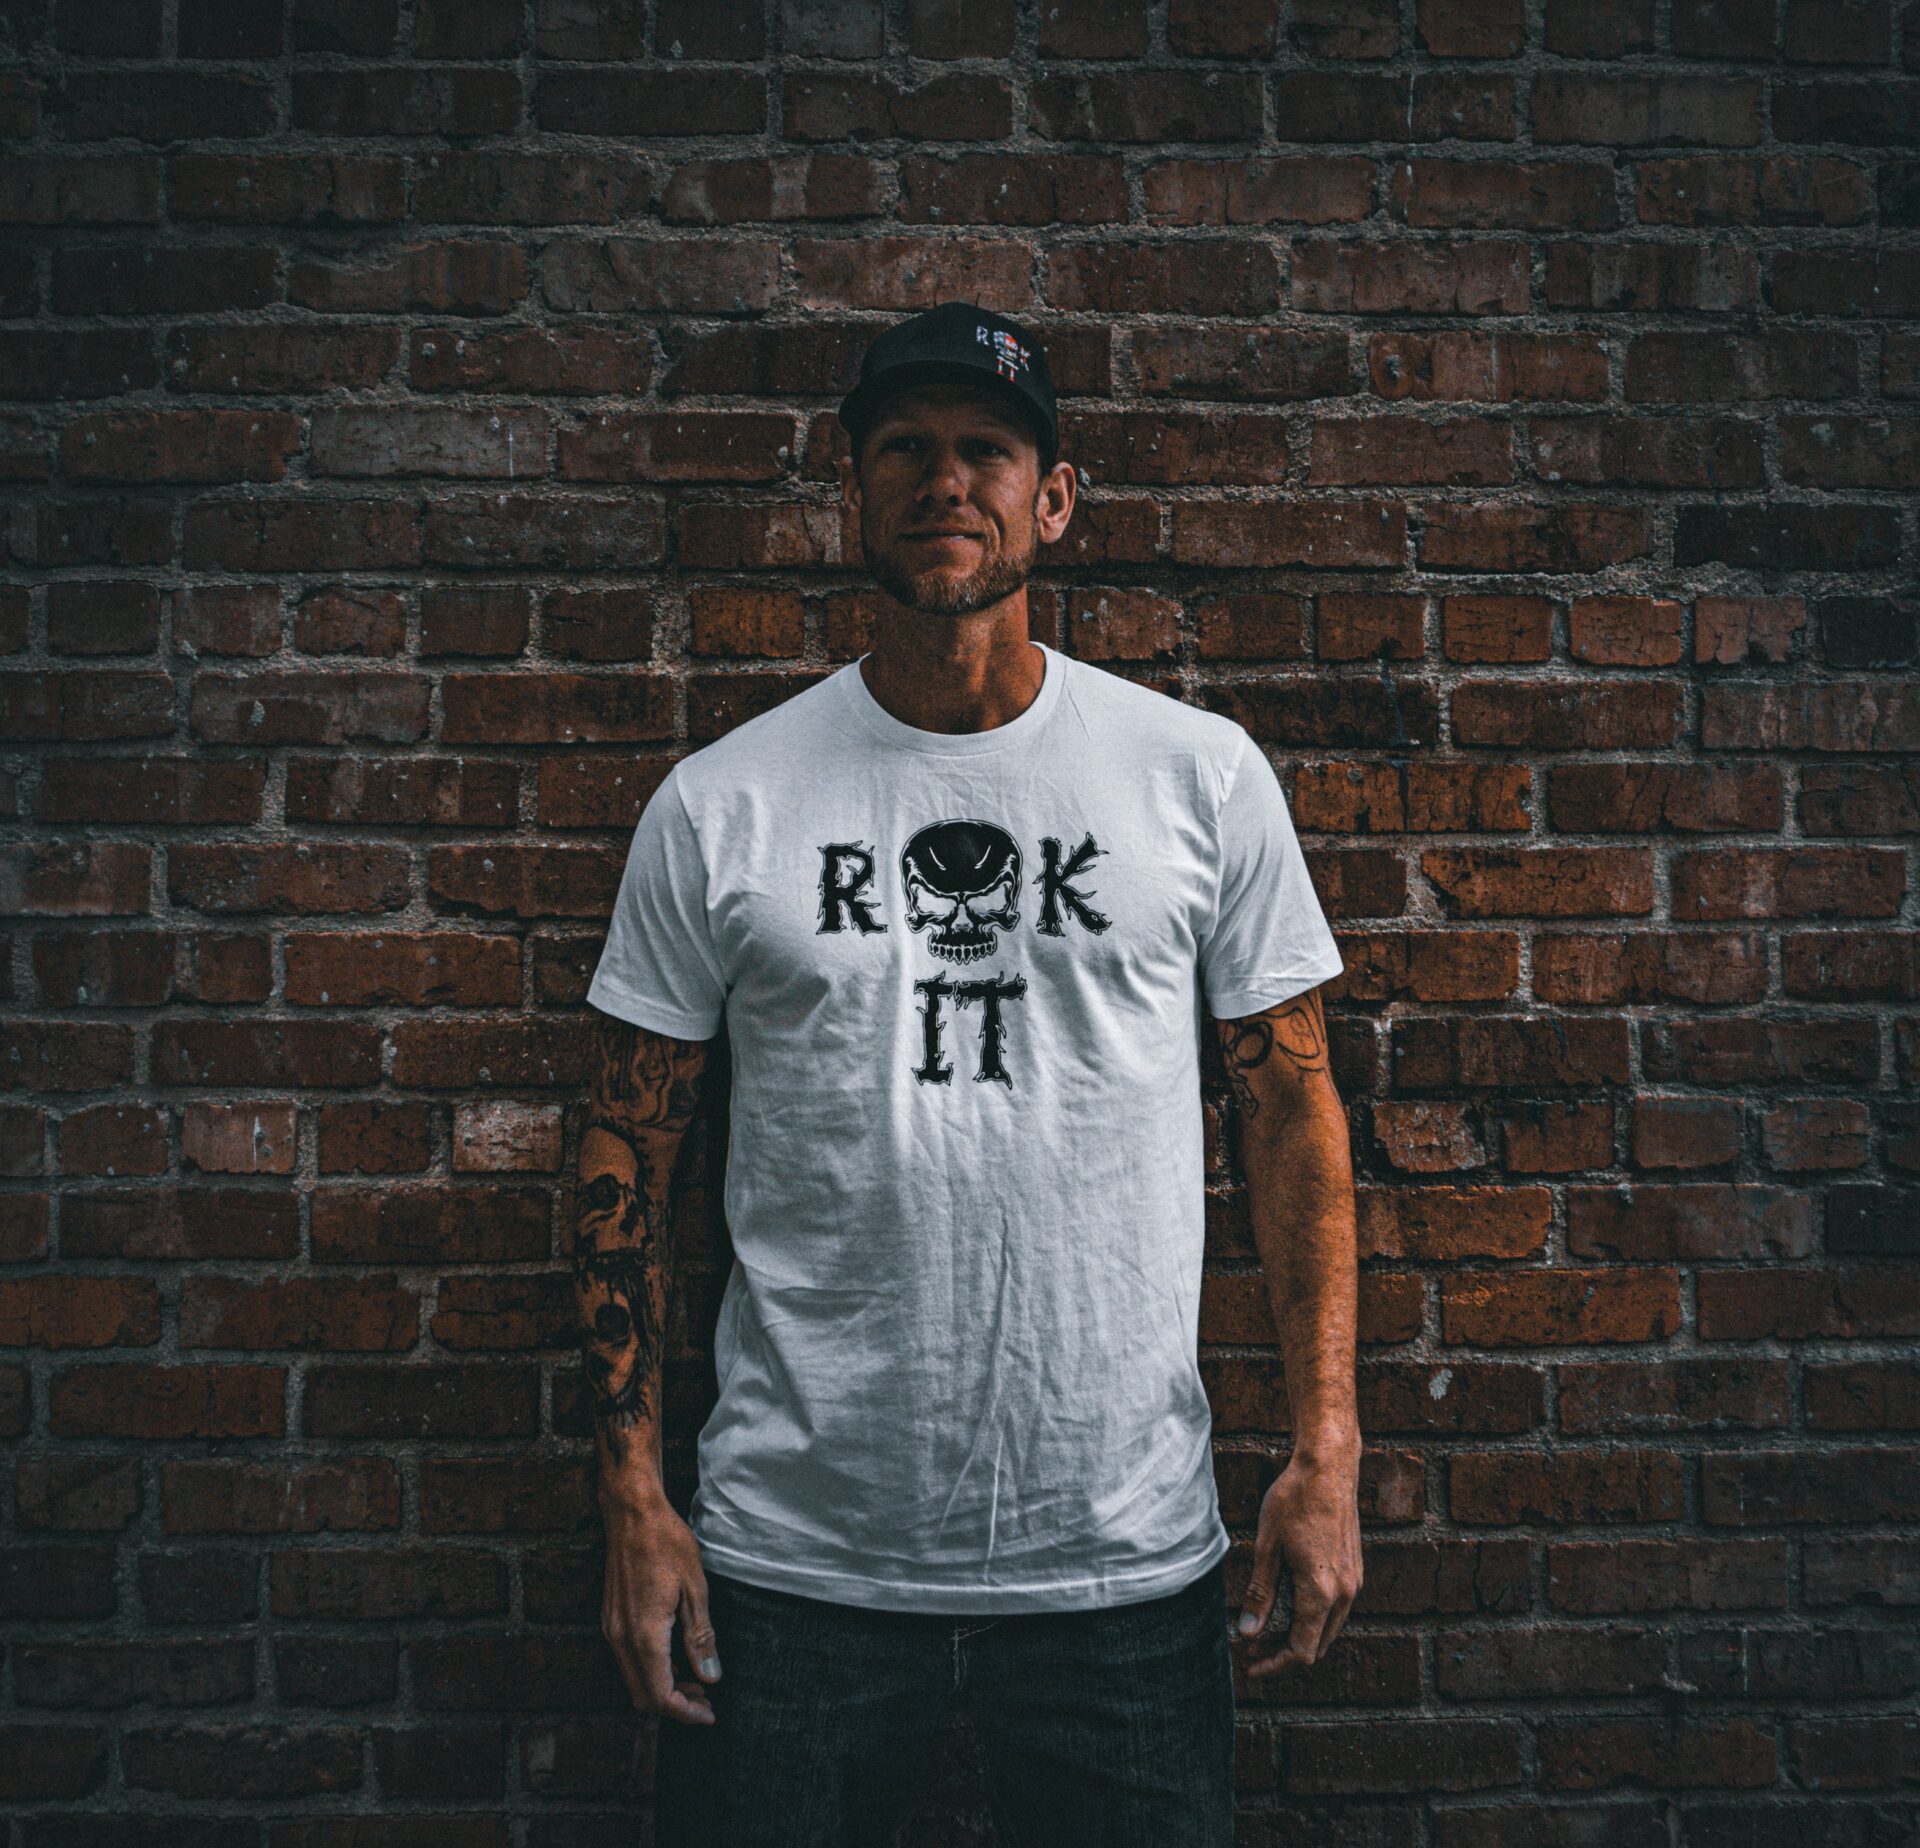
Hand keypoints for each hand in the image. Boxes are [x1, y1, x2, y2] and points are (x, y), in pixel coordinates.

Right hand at [600, 1490, 722, 1724]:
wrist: (631, 1513)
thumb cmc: (667, 1543)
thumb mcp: (695, 1590)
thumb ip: (701, 1638)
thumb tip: (710, 1677)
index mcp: (644, 1635)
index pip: (661, 1696)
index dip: (686, 1712)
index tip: (710, 1714)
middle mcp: (621, 1638)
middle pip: (643, 1696)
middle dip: (675, 1705)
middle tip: (706, 1699)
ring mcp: (611, 1629)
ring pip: (634, 1679)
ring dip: (663, 1687)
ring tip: (696, 1679)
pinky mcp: (610, 1619)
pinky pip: (628, 1660)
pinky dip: (651, 1669)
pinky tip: (676, 1656)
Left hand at [1233, 1447, 1361, 1678]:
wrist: (1328, 1468)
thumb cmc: (1293, 1502)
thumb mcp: (1267, 1548)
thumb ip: (1260, 1594)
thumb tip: (1247, 1634)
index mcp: (1321, 1593)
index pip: (1301, 1652)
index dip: (1274, 1665)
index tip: (1249, 1665)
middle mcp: (1345, 1594)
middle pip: (1316, 1646)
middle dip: (1283, 1653)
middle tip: (1250, 1645)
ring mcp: (1354, 1582)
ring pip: (1327, 1629)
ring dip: (1299, 1635)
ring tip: (1264, 1627)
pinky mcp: (1355, 1570)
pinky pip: (1335, 1609)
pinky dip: (1312, 1617)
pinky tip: (1287, 1602)